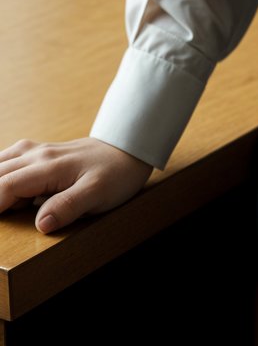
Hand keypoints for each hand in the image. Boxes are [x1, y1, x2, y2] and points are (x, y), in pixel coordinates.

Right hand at [0, 137, 152, 233]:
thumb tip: (41, 224)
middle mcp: (38, 154)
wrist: (130, 147)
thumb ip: (68, 207)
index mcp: (48, 166)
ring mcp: (39, 151)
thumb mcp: (98, 194)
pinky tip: (4, 186)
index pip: (5, 186)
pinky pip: (11, 160)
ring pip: (2, 163)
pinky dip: (1, 173)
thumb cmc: (116, 172)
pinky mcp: (42, 153)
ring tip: (3, 210)